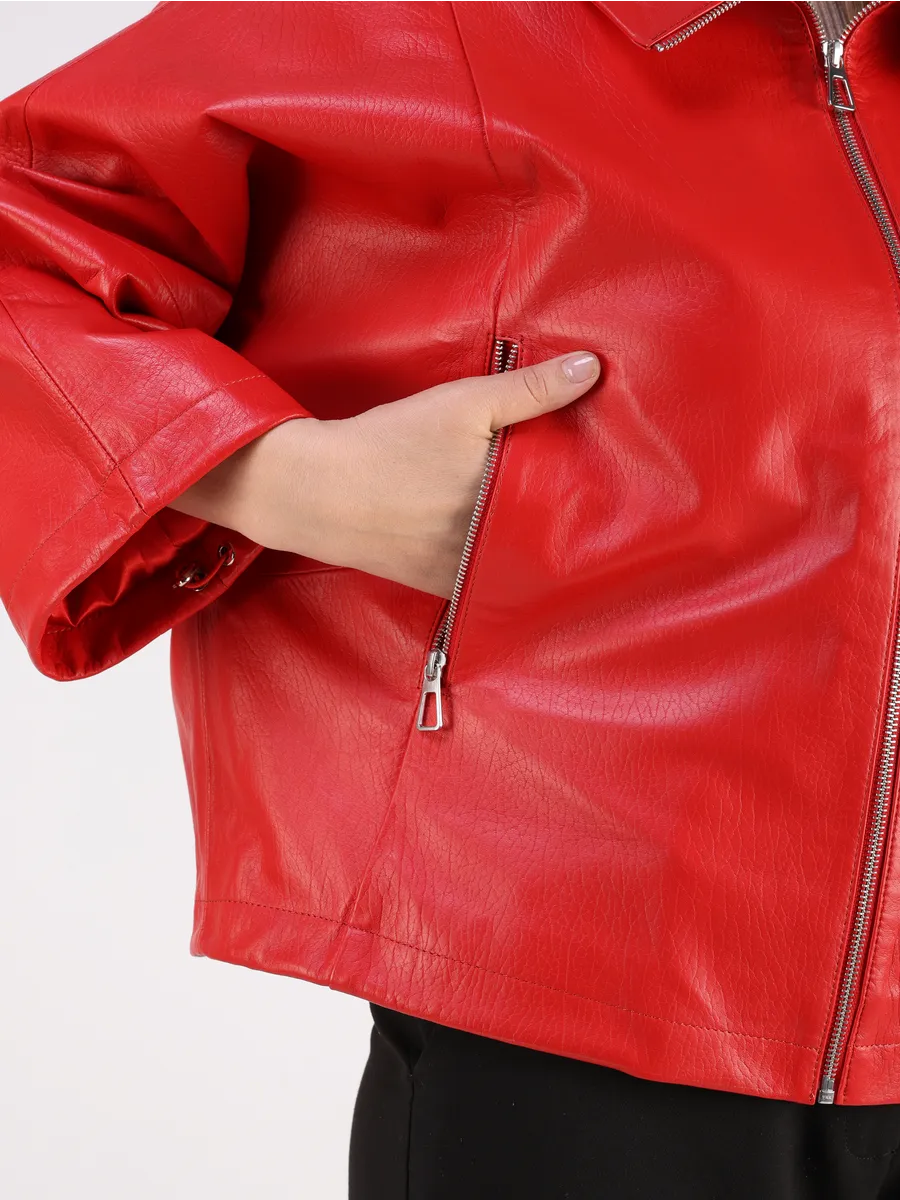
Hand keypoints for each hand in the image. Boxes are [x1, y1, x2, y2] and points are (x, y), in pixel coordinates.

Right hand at [168, 350, 601, 598]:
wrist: (317, 492)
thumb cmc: (391, 443)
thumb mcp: (462, 405)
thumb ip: (529, 390)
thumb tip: (592, 369)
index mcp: (506, 505)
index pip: (574, 509)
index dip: (601, 500)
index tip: (631, 488)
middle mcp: (493, 548)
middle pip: (552, 540)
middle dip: (576, 524)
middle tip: (610, 508)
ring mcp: (467, 572)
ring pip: (522, 562)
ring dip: (542, 546)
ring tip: (571, 525)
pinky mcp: (441, 583)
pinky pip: (489, 577)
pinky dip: (504, 562)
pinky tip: (517, 544)